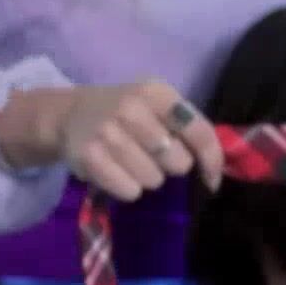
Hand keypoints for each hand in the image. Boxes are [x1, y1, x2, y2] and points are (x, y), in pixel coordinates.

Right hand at [59, 80, 224, 199]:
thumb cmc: (125, 114)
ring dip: (147, 177)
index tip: (211, 179)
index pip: (199, 131)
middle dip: (170, 165)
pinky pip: (130, 191)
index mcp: (155, 92)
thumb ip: (187, 128)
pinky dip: (127, 188)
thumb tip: (215, 173)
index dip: (211, 160)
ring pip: (154, 180)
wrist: (70, 115)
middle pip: (179, 162)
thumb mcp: (155, 106)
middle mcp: (131, 108)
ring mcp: (108, 133)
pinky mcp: (91, 158)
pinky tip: (116, 171)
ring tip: (130, 162)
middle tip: (151, 155)